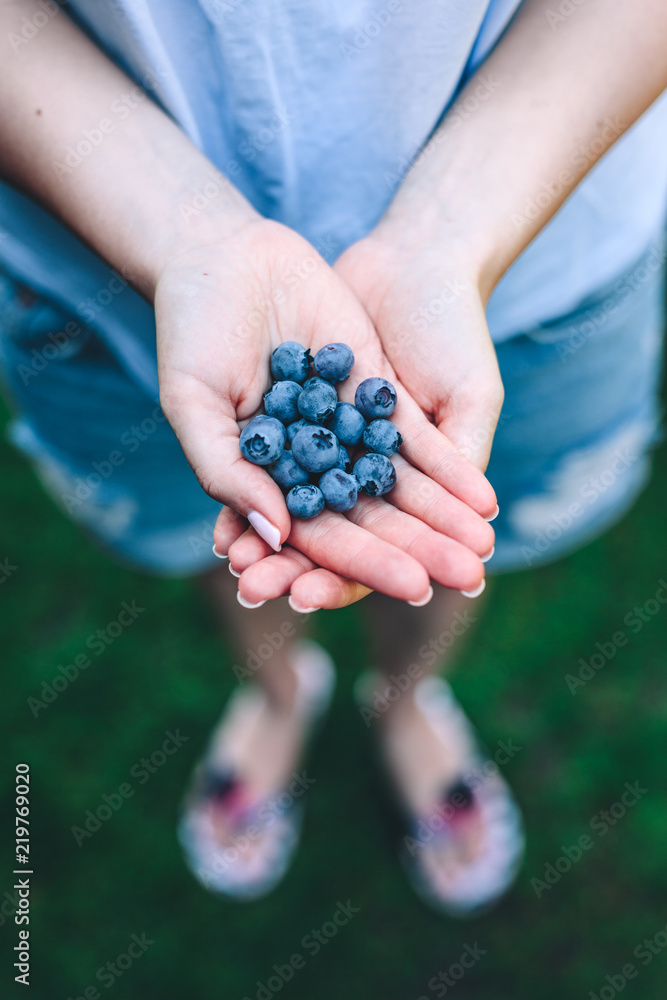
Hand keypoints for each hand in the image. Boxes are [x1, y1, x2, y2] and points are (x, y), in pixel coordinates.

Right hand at [155, 218, 495, 604]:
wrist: (222, 256)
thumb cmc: (190, 334)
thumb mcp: (194, 405)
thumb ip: (228, 472)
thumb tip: (279, 535)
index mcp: (267, 484)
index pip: (315, 538)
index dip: (357, 565)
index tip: (406, 588)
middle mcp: (311, 465)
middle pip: (368, 519)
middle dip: (415, 551)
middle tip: (464, 578)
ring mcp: (345, 429)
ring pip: (398, 485)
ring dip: (442, 519)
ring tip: (481, 551)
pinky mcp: (374, 391)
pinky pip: (415, 438)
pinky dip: (447, 468)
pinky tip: (482, 498)